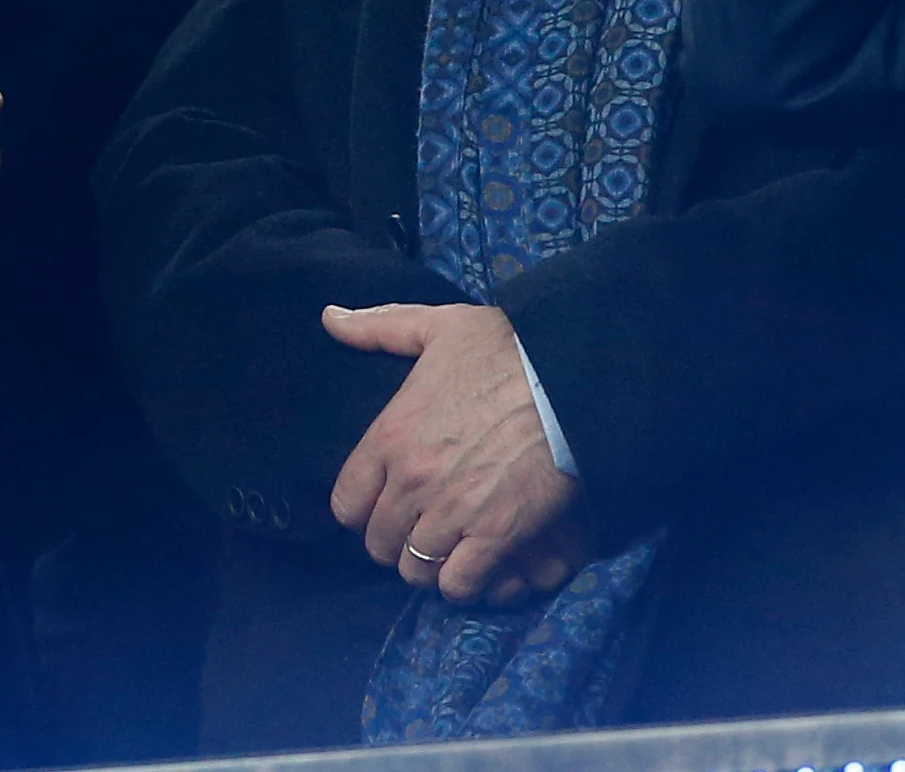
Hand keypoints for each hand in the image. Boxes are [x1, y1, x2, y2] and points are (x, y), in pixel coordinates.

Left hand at [324, 303, 581, 605]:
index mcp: (390, 436)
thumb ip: (380, 328)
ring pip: (416, 570)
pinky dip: (465, 582)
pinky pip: (459, 585)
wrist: (574, 375)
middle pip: (379, 544)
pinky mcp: (496, 536)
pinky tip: (479, 562)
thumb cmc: (508, 348)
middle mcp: (412, 481)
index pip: (346, 504)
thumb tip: (330, 318)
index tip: (386, 505)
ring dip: (431, 565)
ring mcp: (452, 512)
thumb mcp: (438, 326)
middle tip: (423, 529)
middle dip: (397, 541)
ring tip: (450, 549)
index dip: (365, 510)